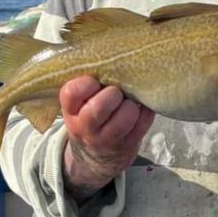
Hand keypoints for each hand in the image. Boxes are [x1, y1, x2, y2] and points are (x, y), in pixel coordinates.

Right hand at [60, 76, 154, 200]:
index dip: (86, 83)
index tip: (94, 81)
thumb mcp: (77, 106)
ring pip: (126, 116)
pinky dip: (146, 110)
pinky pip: (144, 122)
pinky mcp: (129, 145)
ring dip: (131, 104)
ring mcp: (108, 139)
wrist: (95, 158)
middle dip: (113, 93)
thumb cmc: (88, 118)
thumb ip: (85, 86)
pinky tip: (141, 108)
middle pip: (99, 106)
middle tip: (116, 91)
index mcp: (71, 111)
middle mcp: (86, 127)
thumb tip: (108, 57)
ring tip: (129, 102)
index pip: (72, 93)